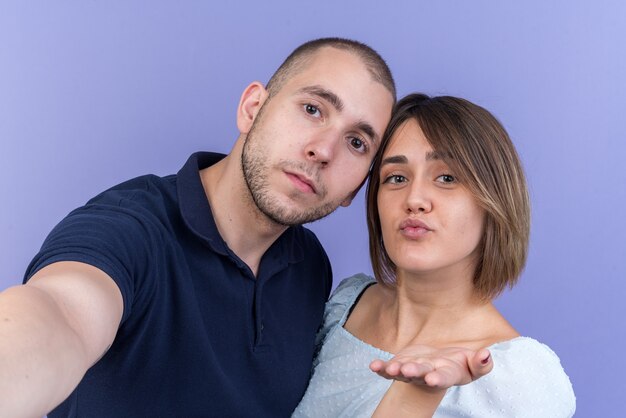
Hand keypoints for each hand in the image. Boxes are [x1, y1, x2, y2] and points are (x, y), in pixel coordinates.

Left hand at [370, 345, 491, 388]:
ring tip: (390, 369)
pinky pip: (388, 369)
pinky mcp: (400, 365)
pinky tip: (373, 366)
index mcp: (446, 374)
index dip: (437, 379)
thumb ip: (482, 363)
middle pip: (420, 374)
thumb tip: (486, 354)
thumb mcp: (474, 364)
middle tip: (408, 371)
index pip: (442, 377)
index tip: (432, 379)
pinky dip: (380, 368)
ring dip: (395, 371)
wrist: (440, 365)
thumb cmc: (460, 364)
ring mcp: (411, 371)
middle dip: (414, 372)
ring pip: (402, 372)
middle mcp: (427, 375)